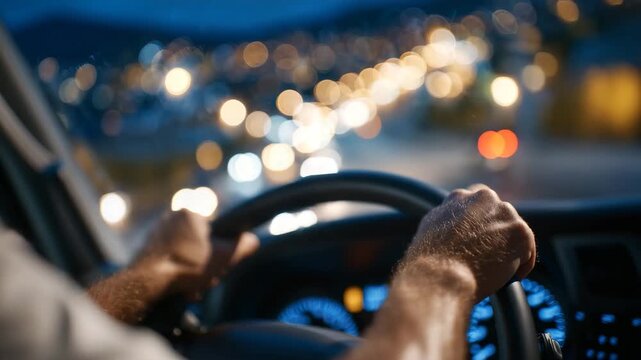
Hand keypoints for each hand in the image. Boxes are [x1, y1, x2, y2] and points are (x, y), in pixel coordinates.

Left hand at [133, 209, 258, 299]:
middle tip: (206, 279)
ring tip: (193, 288)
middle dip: (207, 266)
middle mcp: (169, 218)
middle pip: (201, 245)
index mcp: (189, 213)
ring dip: (194, 274)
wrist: (146, 284)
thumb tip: (253, 240)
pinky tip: (180, 289)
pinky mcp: (146, 251)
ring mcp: (155, 234)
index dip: (221, 250)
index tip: (220, 265)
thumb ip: (243, 246)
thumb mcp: (224, 256)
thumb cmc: (186, 266)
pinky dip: (178, 275)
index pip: (216, 230)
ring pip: (187, 255)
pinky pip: (171, 262)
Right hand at [403, 184, 535, 299]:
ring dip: (509, 250)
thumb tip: (453, 226)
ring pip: (514, 233)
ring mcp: (504, 213)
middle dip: (497, 236)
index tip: (478, 241)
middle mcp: (483, 198)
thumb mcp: (430, 228)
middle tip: (489, 258)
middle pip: (500, 216)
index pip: (479, 205)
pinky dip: (522, 264)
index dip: (480, 225)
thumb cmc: (429, 260)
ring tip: (498, 270)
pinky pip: (528, 250)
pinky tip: (510, 277)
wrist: (440, 275)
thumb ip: (446, 219)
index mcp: (460, 196)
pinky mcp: (520, 233)